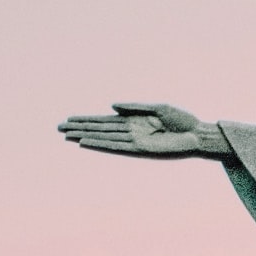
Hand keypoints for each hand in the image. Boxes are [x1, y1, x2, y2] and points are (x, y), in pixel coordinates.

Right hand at [58, 102, 229, 160]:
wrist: (197, 134)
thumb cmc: (181, 120)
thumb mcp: (158, 107)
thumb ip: (134, 106)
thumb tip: (111, 106)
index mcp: (134, 120)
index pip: (105, 120)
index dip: (87, 120)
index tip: (70, 119)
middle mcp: (130, 131)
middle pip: (99, 128)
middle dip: (80, 127)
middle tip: (58, 127)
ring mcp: (133, 141)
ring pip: (103, 138)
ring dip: (85, 136)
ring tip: (67, 135)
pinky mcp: (139, 149)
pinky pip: (116, 146)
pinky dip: (100, 144)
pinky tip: (86, 142)